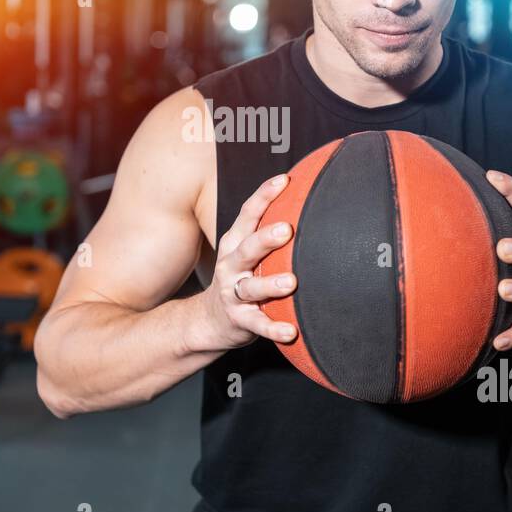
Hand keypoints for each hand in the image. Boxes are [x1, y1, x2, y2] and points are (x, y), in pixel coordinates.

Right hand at [186, 174, 299, 352]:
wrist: (208, 320)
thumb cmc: (239, 276)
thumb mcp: (245, 250)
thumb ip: (266, 229)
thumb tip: (303, 195)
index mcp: (235, 243)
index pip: (248, 214)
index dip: (264, 196)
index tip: (284, 180)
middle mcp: (232, 265)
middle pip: (248, 248)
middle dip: (266, 238)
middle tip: (287, 229)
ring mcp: (234, 293)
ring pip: (252, 287)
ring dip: (270, 284)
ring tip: (290, 282)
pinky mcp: (240, 320)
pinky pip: (258, 324)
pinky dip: (273, 328)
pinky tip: (290, 331)